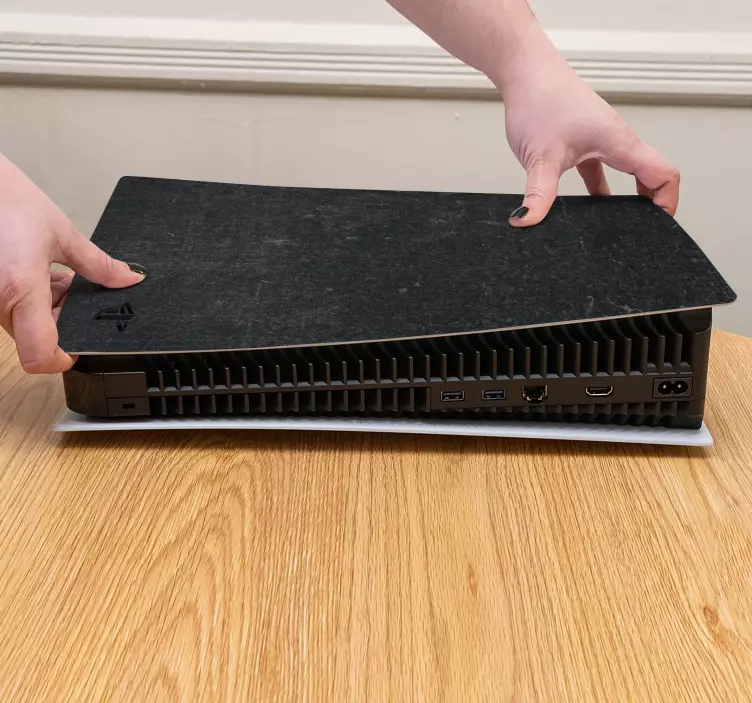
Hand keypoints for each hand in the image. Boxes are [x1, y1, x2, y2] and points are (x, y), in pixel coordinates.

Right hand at [0, 155, 143, 372]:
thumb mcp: (62, 233)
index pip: (40, 354)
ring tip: (55, 274)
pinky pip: (13, 309)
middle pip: (37, 338)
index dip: (64, 360)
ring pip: (25, 324)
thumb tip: (128, 279)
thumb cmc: (6, 201)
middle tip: (76, 293)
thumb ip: (98, 264)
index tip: (83, 348)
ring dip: (48, 307)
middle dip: (63, 321)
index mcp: (21, 289)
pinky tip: (41, 272)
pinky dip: (32, 298)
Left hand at [502, 29, 679, 226]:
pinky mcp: (582, 141)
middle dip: (651, 204)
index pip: (664, 174)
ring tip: (613, 225)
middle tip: (642, 231)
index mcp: (620, 143)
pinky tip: (581, 207)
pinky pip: (600, 169)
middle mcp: (616, 140)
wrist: (525, 71)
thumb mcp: (541, 157)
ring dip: (624, 198)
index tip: (660, 226)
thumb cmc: (541, 100)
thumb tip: (528, 220)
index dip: (668, 202)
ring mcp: (600, 140)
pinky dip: (597, 188)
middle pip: (650, 175)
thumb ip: (538, 194)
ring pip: (624, 172)